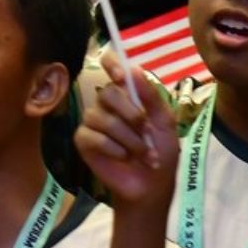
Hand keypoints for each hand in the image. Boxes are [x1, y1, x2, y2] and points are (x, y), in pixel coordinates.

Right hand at [71, 62, 179, 209]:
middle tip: (146, 132)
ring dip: (128, 138)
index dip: (112, 64)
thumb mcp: (164, 122)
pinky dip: (112, 148)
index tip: (121, 77)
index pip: (111, 64)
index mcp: (127, 94)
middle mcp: (107, 104)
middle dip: (131, 114)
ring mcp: (93, 122)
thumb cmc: (161, 150)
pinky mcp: (83, 141)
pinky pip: (92, 136)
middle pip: (107, 93)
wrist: (152, 184)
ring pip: (101, 117)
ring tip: (141, 153)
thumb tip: (134, 70)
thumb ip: (151, 96)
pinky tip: (123, 157)